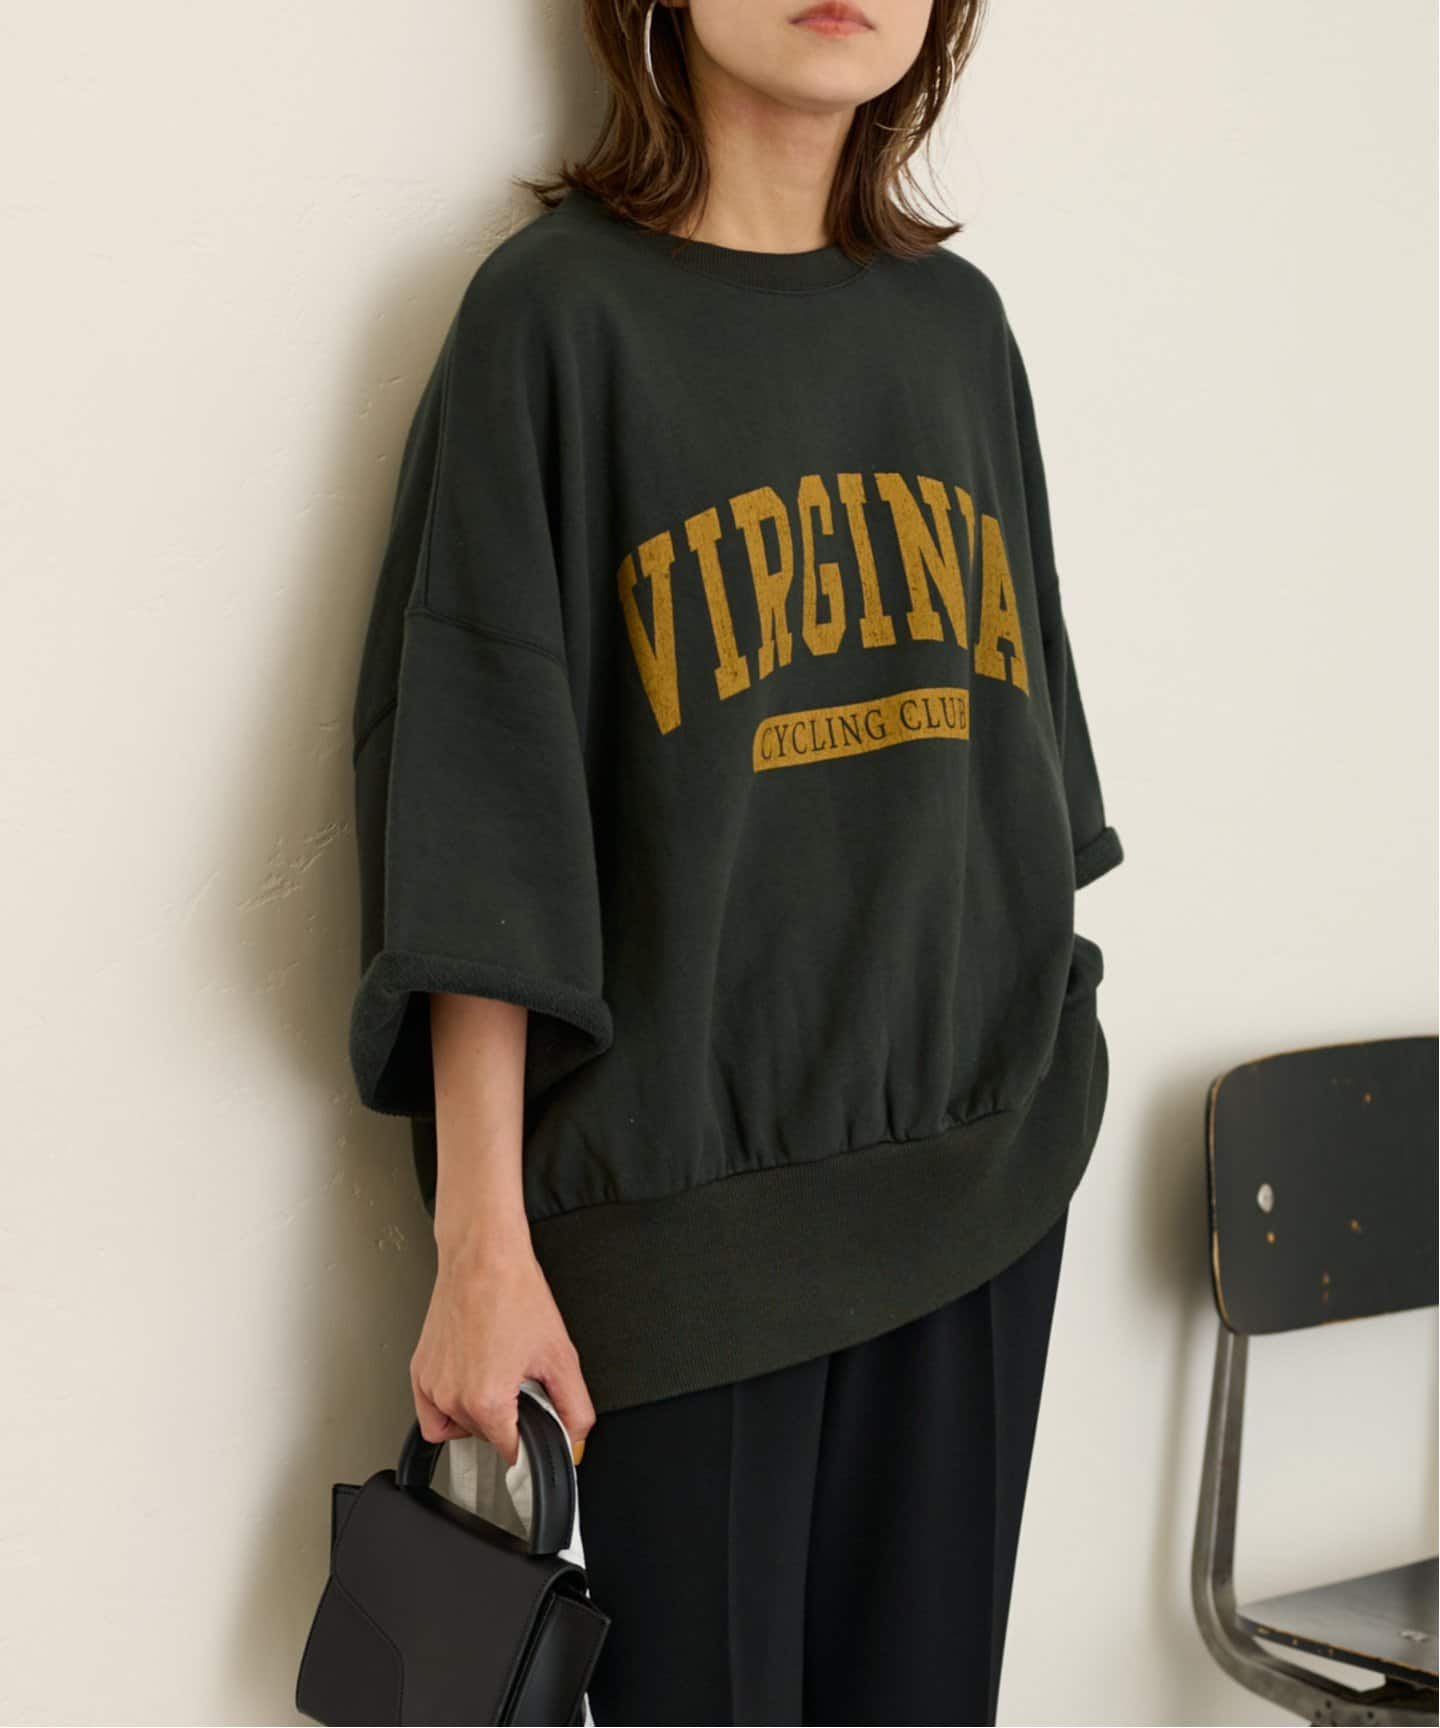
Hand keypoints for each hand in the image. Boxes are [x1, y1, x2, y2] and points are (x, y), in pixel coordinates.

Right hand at [411, 1237, 596, 1468]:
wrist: (483, 1257)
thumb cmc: (514, 1293)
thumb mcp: (561, 1355)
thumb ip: (574, 1408)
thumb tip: (576, 1439)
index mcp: (487, 1400)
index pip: (512, 1453)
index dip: (532, 1442)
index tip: (536, 1429)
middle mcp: (453, 1398)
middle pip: (488, 1437)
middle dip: (509, 1418)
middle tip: (521, 1380)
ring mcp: (432, 1385)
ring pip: (461, 1426)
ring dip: (481, 1412)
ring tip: (497, 1373)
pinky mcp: (419, 1371)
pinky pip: (432, 1414)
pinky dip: (450, 1410)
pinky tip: (471, 1386)